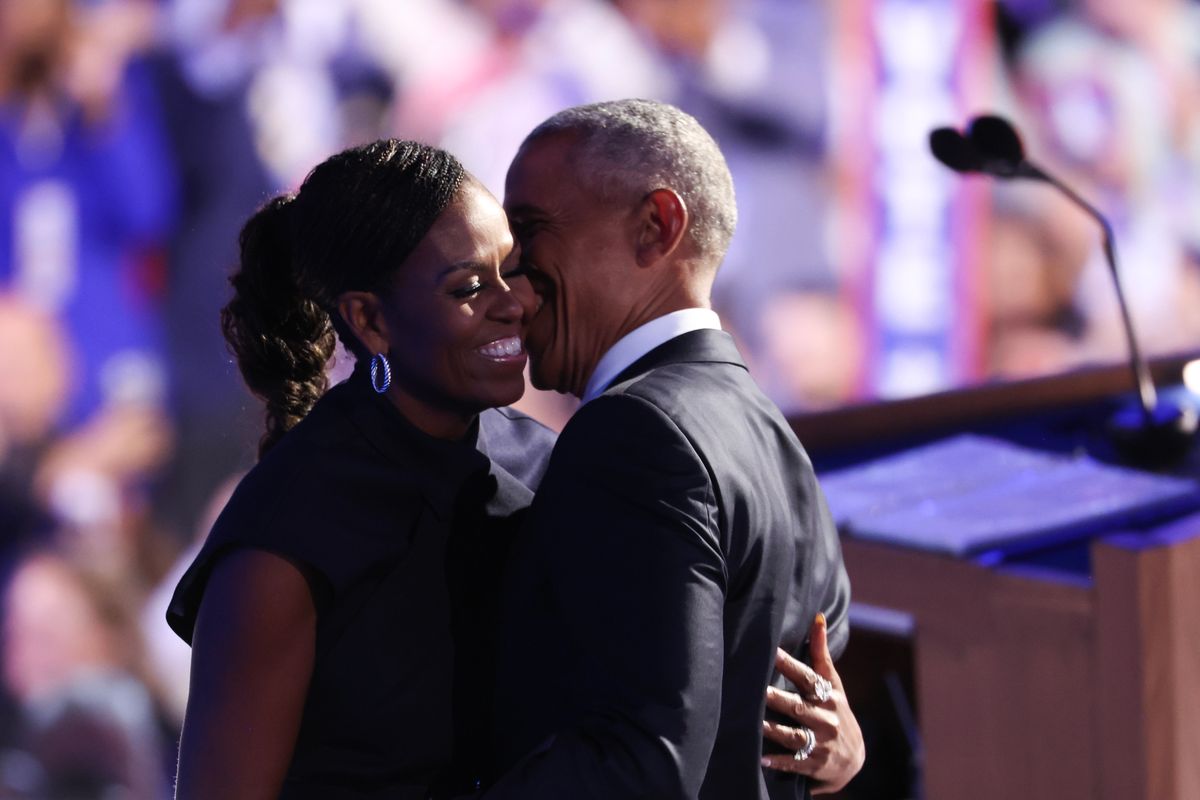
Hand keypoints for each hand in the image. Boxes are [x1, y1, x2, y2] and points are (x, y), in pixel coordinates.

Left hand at [761, 614, 864, 793]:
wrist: (854, 759)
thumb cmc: (836, 710)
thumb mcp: (833, 683)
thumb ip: (821, 653)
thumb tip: (817, 616)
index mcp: (828, 696)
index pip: (808, 678)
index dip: (790, 665)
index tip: (771, 652)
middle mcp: (826, 719)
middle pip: (798, 706)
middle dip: (777, 699)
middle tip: (756, 689)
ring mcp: (821, 744)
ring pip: (794, 735)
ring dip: (773, 730)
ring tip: (753, 723)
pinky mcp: (814, 765)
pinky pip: (794, 763)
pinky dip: (779, 762)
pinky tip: (761, 760)